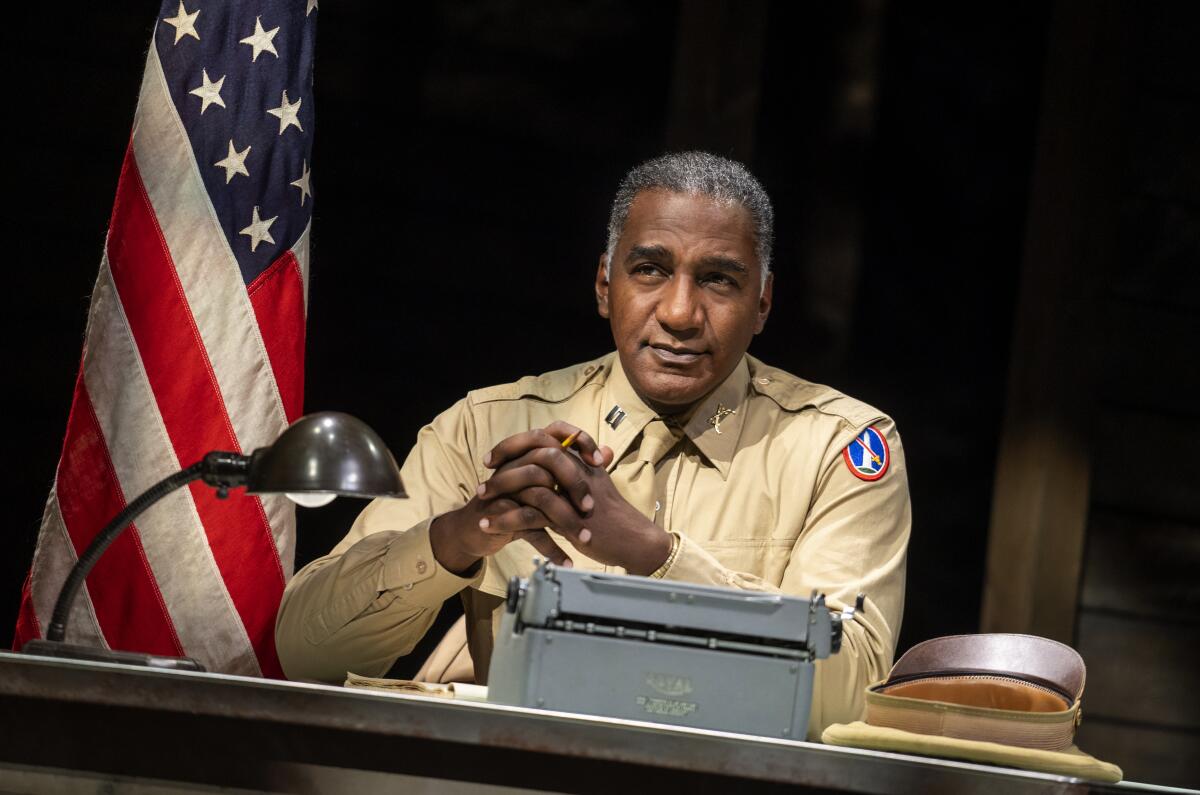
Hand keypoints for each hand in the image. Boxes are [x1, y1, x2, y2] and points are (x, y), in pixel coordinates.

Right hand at [428, 423, 608, 574]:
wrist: (473, 529)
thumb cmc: (513, 504)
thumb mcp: (544, 485)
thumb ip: (577, 468)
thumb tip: (608, 452)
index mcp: (527, 454)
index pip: (554, 433)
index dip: (579, 442)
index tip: (599, 462)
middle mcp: (515, 466)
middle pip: (550, 466)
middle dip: (576, 488)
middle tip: (591, 509)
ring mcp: (506, 490)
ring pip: (542, 500)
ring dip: (566, 523)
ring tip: (585, 540)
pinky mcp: (500, 515)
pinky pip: (529, 529)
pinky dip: (550, 548)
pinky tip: (566, 561)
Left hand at [482, 423, 673, 575]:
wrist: (632, 540)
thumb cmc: (615, 515)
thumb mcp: (601, 484)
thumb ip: (591, 466)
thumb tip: (596, 450)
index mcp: (581, 459)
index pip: (545, 435)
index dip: (516, 442)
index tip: (495, 457)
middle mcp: (576, 468)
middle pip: (534, 449)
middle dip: (503, 459)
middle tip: (484, 475)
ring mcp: (571, 491)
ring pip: (528, 480)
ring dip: (499, 490)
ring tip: (480, 501)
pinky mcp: (567, 517)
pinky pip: (529, 514)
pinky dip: (505, 519)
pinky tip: (489, 525)